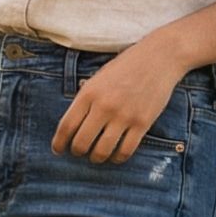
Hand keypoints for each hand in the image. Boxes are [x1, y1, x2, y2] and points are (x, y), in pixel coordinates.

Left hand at [52, 38, 187, 163]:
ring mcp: (124, 116)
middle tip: (78, 152)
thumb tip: (73, 125)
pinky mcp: (142, 123)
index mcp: (89, 92)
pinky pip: (125, 151)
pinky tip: (115, 155)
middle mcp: (104, 106)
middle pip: (82, 143)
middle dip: (77, 152)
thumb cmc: (126, 67)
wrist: (158, 58)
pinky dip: (117, 158)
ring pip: (102, 151)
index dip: (59, 142)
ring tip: (96, 156)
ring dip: (96, 158)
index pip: (67, 125)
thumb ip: (86, 99)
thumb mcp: (99, 77)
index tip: (57, 149)